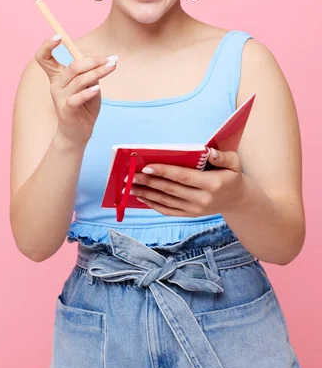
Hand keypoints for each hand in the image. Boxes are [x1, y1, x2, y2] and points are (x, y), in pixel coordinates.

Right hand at [34, 36, 117, 145]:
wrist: (78, 133)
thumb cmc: (84, 107)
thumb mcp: (89, 86)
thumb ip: (91, 74)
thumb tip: (100, 61)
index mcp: (58, 76)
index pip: (44, 58)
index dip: (47, 46)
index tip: (58, 37)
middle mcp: (56, 85)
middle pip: (73, 67)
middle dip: (94, 60)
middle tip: (112, 58)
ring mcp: (60, 98)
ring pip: (79, 80)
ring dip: (98, 72)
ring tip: (113, 67)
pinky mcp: (66, 110)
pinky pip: (77, 98)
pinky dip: (88, 92)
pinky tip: (97, 88)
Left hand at [126, 148, 247, 216]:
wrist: (237, 200)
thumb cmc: (232, 175)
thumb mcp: (234, 162)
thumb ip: (221, 156)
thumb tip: (207, 152)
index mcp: (212, 183)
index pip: (183, 177)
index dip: (164, 171)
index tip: (146, 167)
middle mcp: (202, 199)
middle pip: (170, 189)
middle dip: (148, 182)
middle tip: (130, 175)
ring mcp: (195, 209)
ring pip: (166, 201)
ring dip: (146, 194)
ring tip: (130, 186)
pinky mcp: (190, 215)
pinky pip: (169, 211)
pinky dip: (154, 205)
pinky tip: (142, 198)